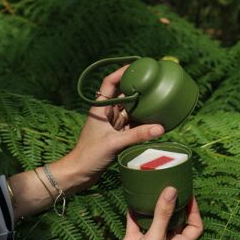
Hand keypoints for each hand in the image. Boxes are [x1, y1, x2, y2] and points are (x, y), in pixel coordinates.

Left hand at [8, 66, 163, 220]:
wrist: (79, 173)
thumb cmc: (89, 155)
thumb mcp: (114, 143)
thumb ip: (137, 135)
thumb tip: (160, 128)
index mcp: (100, 108)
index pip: (110, 83)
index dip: (122, 72)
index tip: (137, 66)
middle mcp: (106, 114)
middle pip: (124, 95)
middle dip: (138, 88)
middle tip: (154, 82)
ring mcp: (112, 126)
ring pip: (130, 111)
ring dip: (142, 106)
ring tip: (159, 99)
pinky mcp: (117, 137)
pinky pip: (133, 126)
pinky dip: (143, 123)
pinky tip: (154, 121)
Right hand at [102, 187, 202, 239]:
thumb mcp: (155, 237)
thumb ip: (163, 214)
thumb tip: (172, 189)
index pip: (195, 227)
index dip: (195, 212)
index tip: (188, 195)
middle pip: (176, 221)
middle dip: (174, 205)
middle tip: (171, 187)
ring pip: (156, 221)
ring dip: (155, 208)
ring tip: (155, 190)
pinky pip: (136, 224)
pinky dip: (135, 213)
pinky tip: (133, 201)